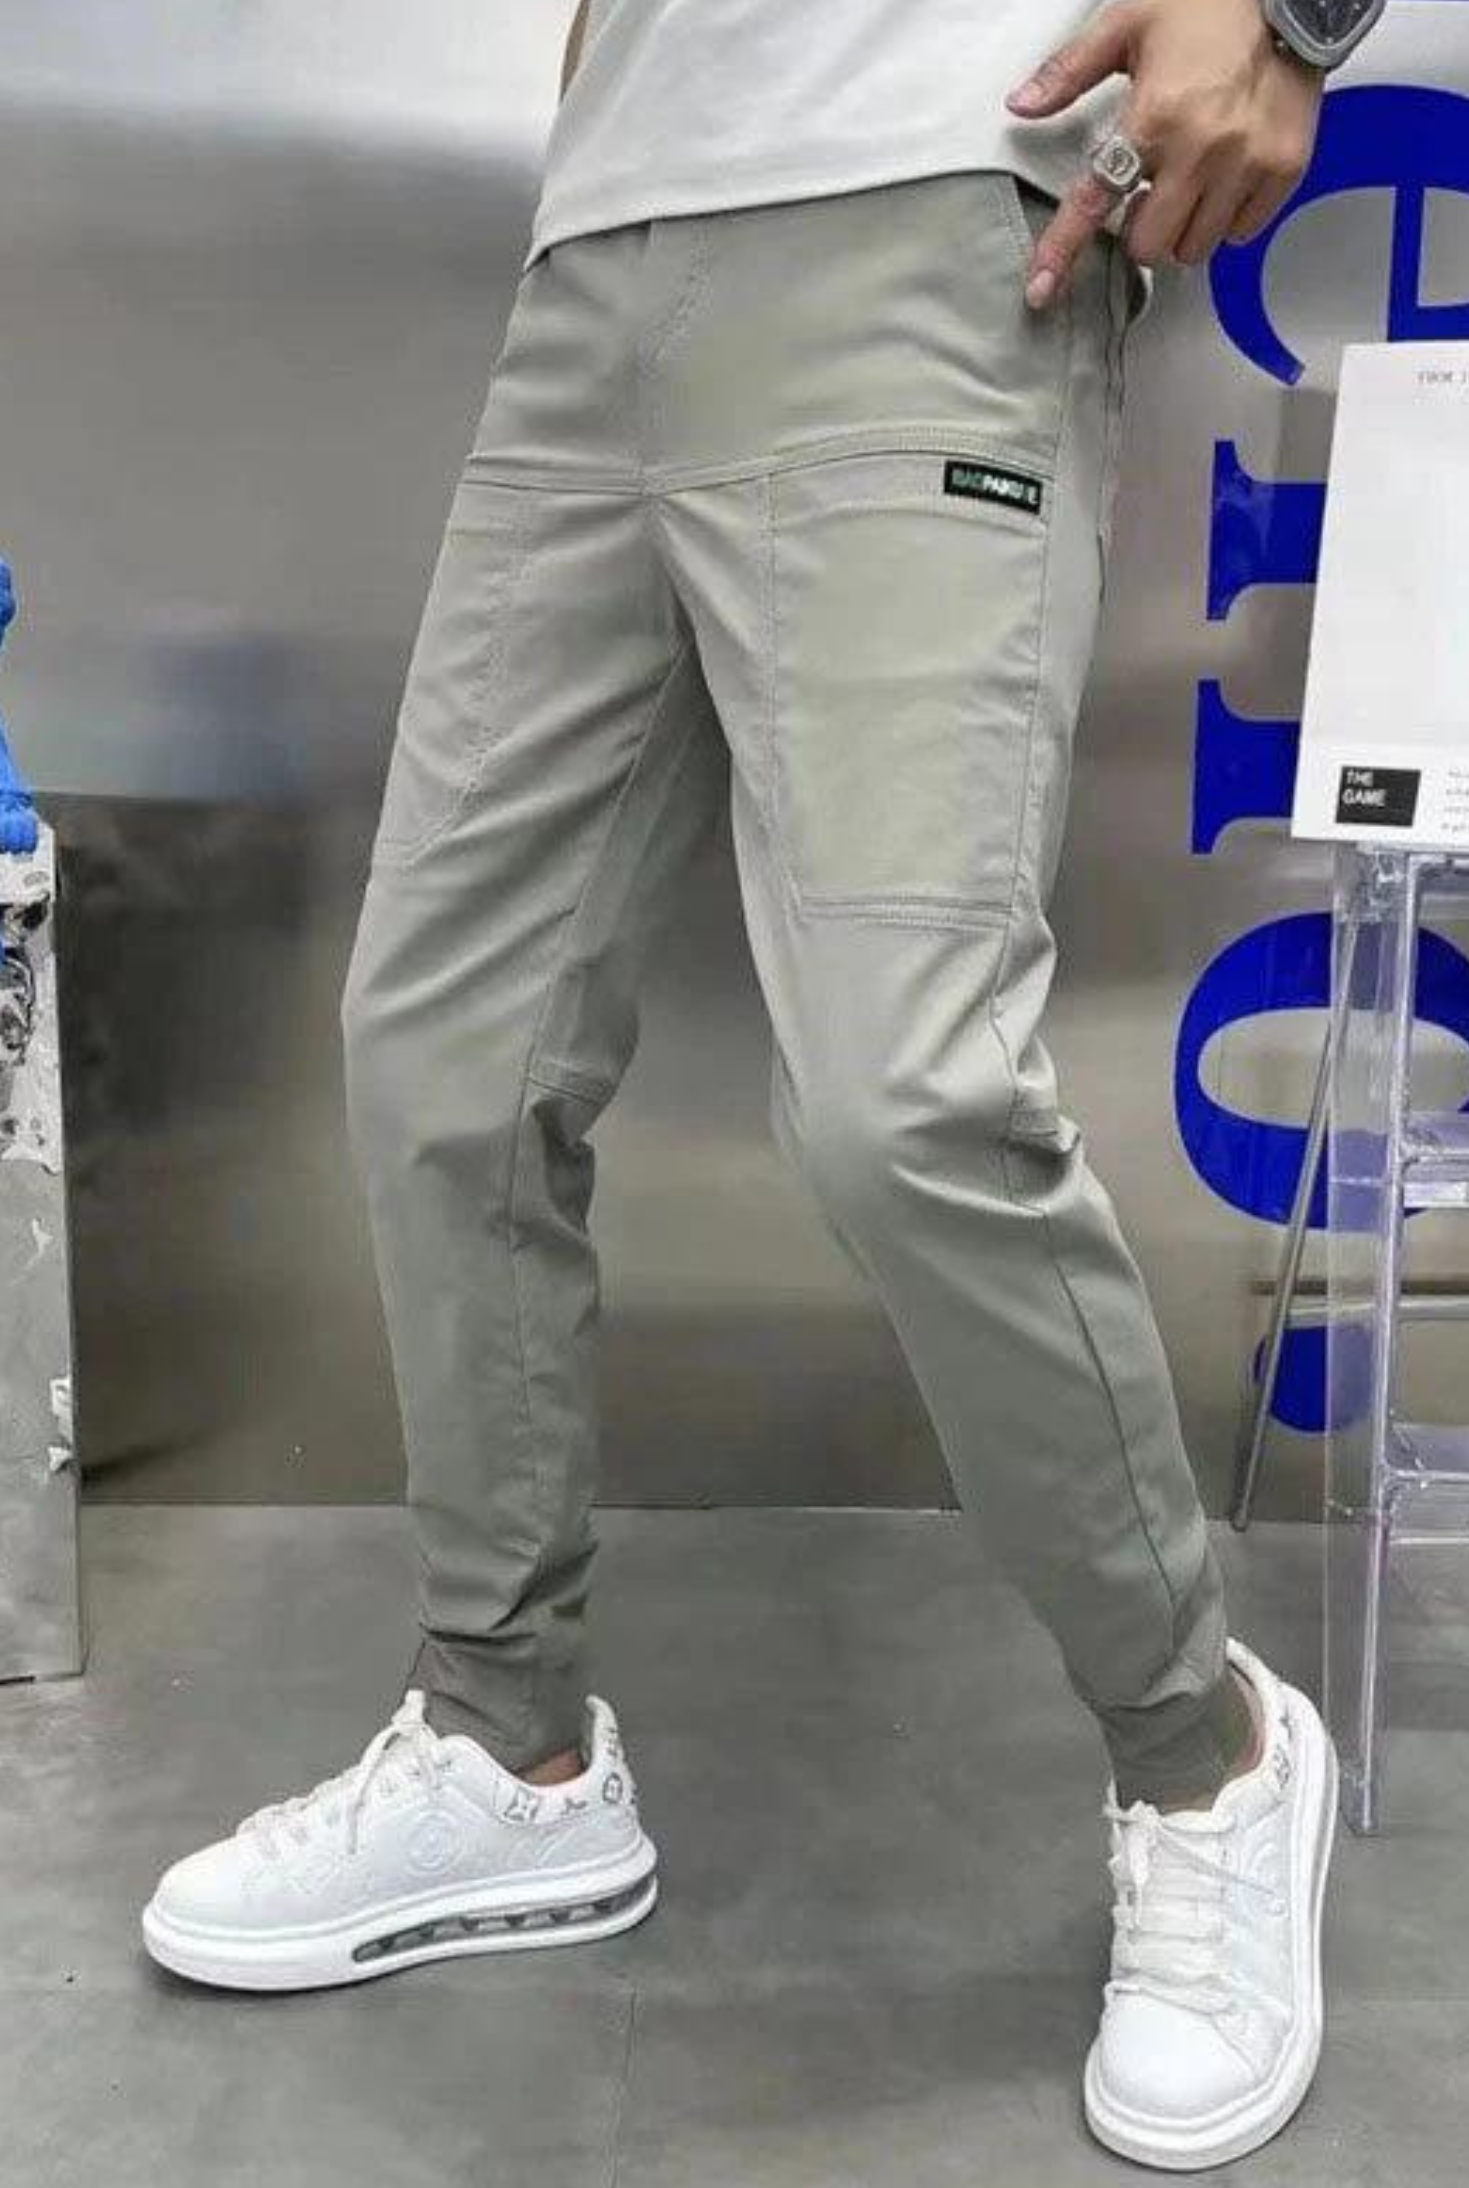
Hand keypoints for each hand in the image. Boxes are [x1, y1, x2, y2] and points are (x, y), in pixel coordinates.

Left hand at [1006, 0, 1323, 308]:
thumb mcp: (1126, 23)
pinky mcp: (1284, 168)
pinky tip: (1225, 178)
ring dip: (1182, 229)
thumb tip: (1020, 104)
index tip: (1042, 290)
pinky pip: (1242, 232)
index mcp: (1155, 118)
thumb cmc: (1207, 5)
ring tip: (1189, 183)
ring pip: (1196, 248)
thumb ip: (1069, 72)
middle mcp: (1201, 151)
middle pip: (1150, 246)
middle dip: (1141, 230)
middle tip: (1149, 193)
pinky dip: (1226, 219)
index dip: (1063, 249)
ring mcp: (1247, 164)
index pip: (1096, 201)